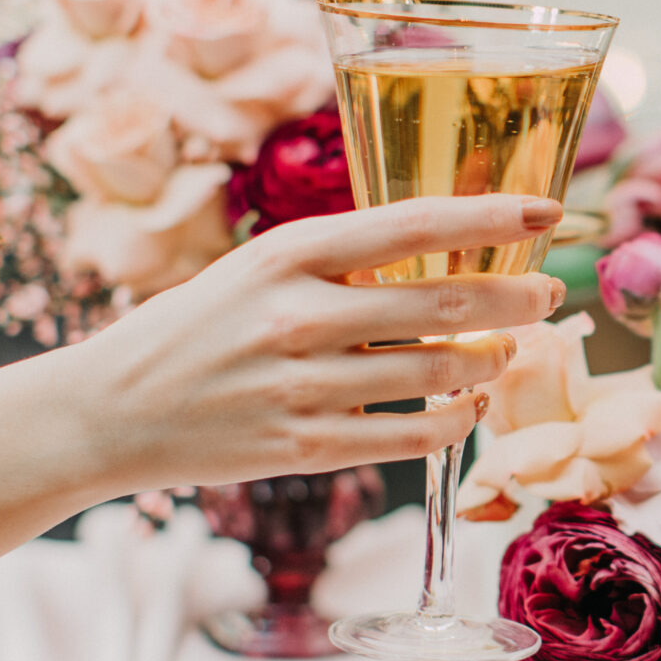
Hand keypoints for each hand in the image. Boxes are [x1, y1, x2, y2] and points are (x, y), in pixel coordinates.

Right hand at [53, 194, 569, 492]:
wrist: (110, 410)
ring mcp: (302, 386)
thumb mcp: (258, 269)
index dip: (491, 218)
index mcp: (288, 254)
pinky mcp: (304, 448)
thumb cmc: (199, 328)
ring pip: (438, 373)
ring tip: (507, 351)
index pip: (413, 224)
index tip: (548, 212)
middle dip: (514, 298)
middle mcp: (297, 315)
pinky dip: (455, 421)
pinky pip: (410, 436)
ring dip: (490, 361)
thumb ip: (342, 262)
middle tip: (550, 293)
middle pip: (442, 303)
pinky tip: (467, 406)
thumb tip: (446, 253)